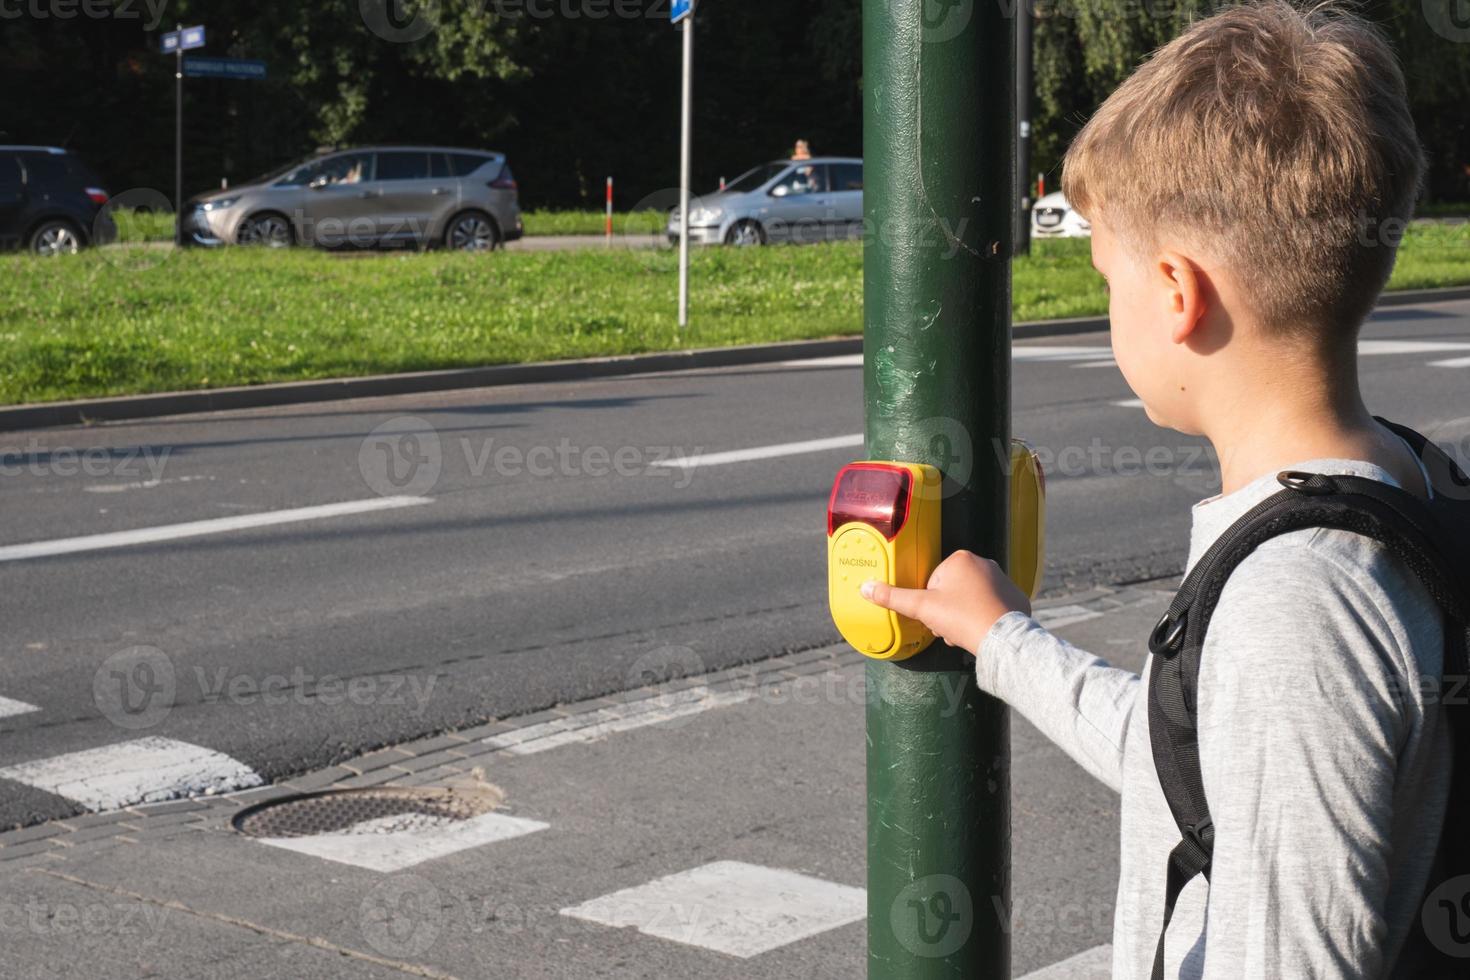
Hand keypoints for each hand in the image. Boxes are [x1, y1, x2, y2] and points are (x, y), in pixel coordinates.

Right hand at [860, 551, 1030, 655]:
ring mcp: (1003, 579)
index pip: (934, 581)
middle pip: (952, 590)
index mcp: (960, 559)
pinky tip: (981, 632)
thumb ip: (893, 597)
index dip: (931, 603)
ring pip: (971, 599)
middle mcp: (984, 563)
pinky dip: (983, 618)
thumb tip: (865, 588)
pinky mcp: (1015, 597)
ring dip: (963, 616)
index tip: (937, 616)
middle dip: (947, 611)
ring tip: (965, 632)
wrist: (1001, 639)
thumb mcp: (922, 608)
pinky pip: (991, 606)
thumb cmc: (962, 618)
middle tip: (950, 627)